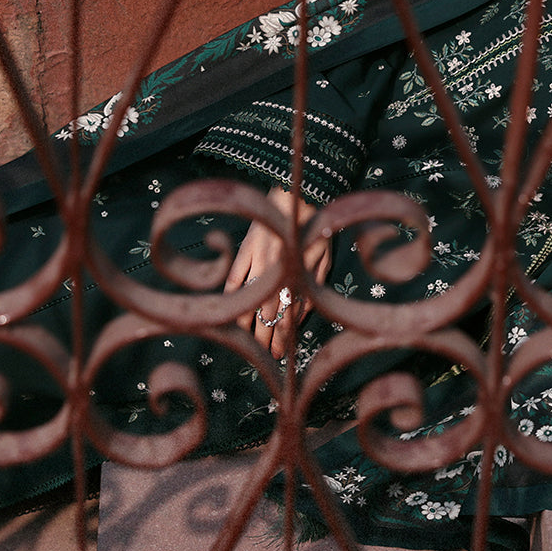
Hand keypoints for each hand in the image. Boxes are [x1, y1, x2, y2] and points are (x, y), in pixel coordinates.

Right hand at [224, 187, 331, 360]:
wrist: (295, 196)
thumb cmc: (314, 229)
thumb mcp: (322, 260)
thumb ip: (311, 289)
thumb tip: (300, 317)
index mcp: (293, 276)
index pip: (285, 316)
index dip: (282, 338)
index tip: (281, 354)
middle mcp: (272, 273)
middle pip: (264, 314)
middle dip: (264, 338)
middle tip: (264, 355)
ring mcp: (255, 261)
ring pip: (246, 300)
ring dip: (245, 325)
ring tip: (245, 342)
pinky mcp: (244, 249)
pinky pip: (234, 278)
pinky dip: (231, 296)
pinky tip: (228, 312)